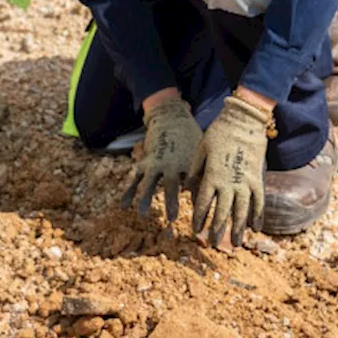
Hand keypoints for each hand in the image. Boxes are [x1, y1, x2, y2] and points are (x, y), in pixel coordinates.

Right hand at [121, 95, 201, 221]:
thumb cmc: (191, 141)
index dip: (197, 202)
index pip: (194, 185)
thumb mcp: (201, 155)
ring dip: (145, 199)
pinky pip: (135, 179)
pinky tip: (123, 206)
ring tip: (143, 215)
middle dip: (171, 202)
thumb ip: (204, 175)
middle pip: (170, 185)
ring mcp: (155, 163)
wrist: (170, 118)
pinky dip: (129, 192)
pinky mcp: (144, 163)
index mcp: (188, 162)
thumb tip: (214, 199)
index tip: (200, 219)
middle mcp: (170, 163)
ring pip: (148, 183)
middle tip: (172, 218)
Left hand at [189, 94, 272, 246]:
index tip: (196, 231)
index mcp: (212, 175)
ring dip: (238, 229)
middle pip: (222, 212)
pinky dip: (259, 215)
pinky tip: (257, 227)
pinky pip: (260, 201)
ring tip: (237, 244)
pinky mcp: (258, 177)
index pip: (203, 204)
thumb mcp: (201, 149)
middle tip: (213, 244)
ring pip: (242, 211)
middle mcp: (229, 182)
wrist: (244, 119)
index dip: (199, 219)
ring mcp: (246, 181)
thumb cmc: (219, 132)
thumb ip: (195, 171)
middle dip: (217, 230)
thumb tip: (187, 190)